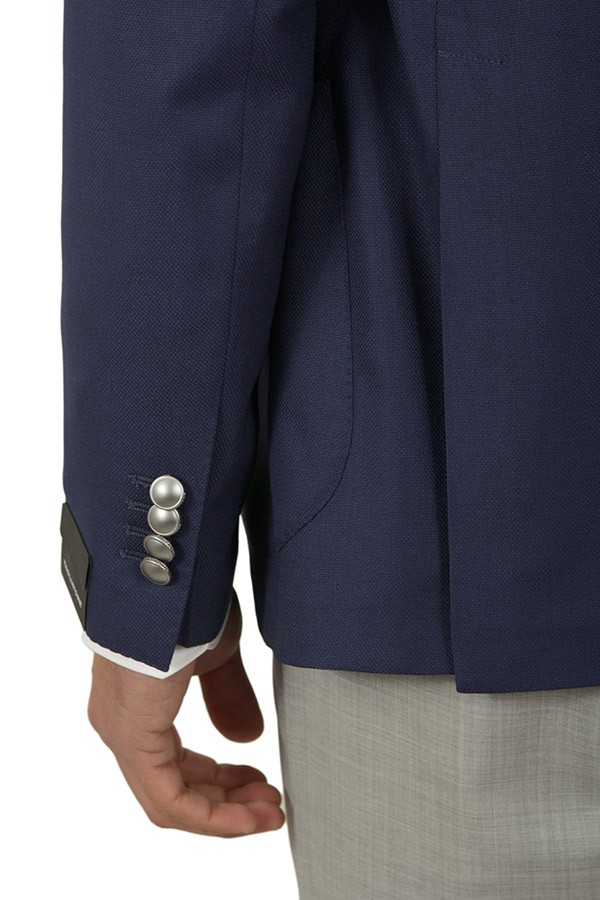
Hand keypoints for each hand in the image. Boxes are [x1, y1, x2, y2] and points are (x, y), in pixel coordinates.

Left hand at [87, 589, 284, 837]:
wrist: (170, 574)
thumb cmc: (188, 600)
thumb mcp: (217, 655)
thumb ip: (228, 697)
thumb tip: (247, 738)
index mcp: (137, 703)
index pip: (175, 765)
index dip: (220, 783)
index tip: (261, 782)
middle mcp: (119, 723)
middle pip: (173, 788)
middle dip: (227, 802)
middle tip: (270, 803)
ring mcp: (121, 733)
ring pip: (170, 801)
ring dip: (224, 815)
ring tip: (269, 812)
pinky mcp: (133, 738)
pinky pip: (169, 798)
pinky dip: (211, 815)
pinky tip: (248, 814)